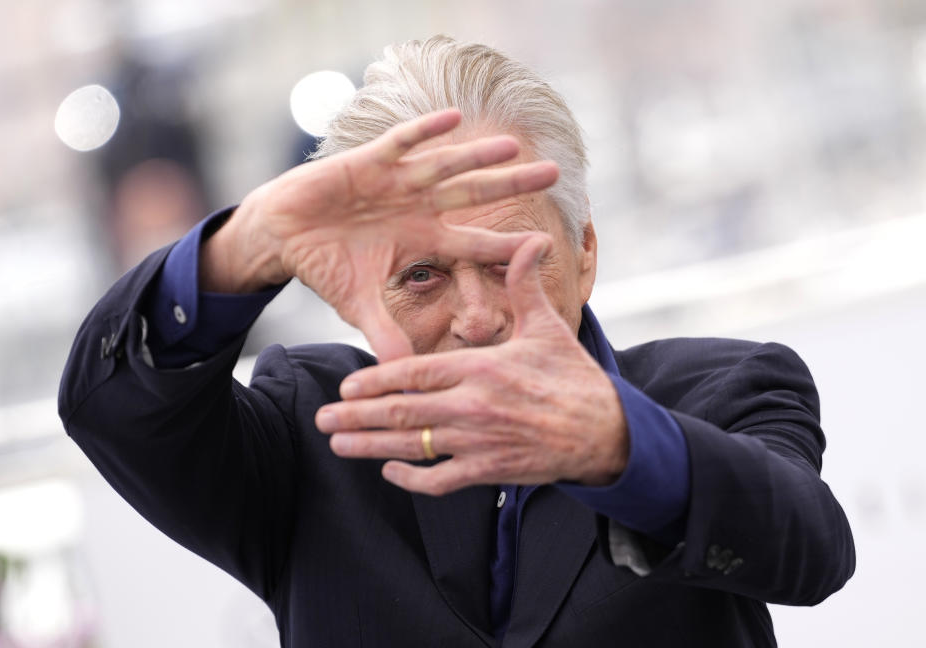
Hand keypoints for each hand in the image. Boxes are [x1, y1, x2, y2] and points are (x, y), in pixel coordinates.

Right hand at [202, 110, 557, 360]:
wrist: (284, 235)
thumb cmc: (326, 267)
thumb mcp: (360, 306)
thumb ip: (386, 334)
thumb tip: (405, 377)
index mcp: (424, 240)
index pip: (475, 243)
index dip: (507, 245)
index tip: (545, 243)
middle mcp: (419, 207)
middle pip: (475, 194)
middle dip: (512, 185)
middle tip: (555, 174)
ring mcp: (397, 182)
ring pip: (446, 165)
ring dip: (478, 156)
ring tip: (514, 146)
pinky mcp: (369, 162)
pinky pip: (402, 142)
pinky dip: (425, 131)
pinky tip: (454, 117)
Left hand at [314, 236, 630, 495]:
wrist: (606, 430)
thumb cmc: (573, 378)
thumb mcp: (548, 328)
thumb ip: (526, 286)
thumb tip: (531, 240)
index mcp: (482, 368)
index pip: (414, 374)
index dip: (374, 380)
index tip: (345, 385)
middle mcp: (474, 406)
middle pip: (402, 412)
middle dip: (357, 417)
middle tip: (323, 420)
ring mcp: (480, 442)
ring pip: (413, 447)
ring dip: (370, 447)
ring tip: (338, 445)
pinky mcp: (491, 471)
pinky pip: (441, 480)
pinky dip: (412, 478)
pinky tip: (390, 471)